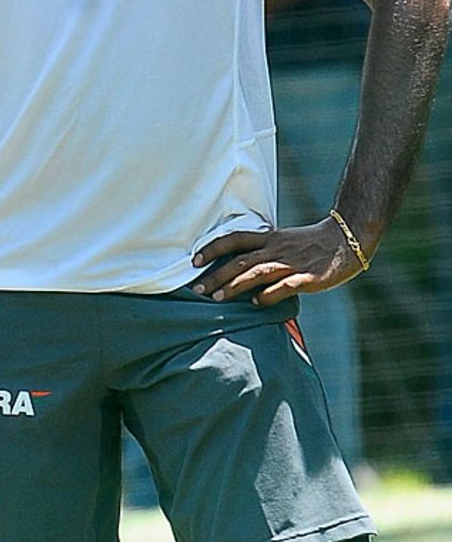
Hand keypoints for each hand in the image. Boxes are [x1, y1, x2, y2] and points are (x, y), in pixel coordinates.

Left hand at [191, 219, 362, 306]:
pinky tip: (255, 304)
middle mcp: (276, 249)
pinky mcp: (308, 277)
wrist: (347, 239)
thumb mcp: (282, 241)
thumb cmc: (311, 244)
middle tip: (196, 289)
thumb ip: (260, 252)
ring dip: (235, 285)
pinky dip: (268, 295)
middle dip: (216, 275)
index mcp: (269, 238)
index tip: (194, 260)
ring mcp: (292, 263)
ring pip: (257, 272)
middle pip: (240, 260)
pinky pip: (285, 286)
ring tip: (216, 298)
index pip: (234, 239)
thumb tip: (235, 270)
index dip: (213, 248)